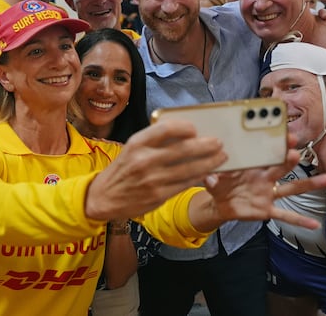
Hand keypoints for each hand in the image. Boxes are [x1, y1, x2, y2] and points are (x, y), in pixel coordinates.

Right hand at [85, 120, 227, 220]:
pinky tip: (207, 172)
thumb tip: (184, 134)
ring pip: (189, 169)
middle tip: (218, 142)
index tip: (195, 128)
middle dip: (206, 145)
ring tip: (221, 157)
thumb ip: (154, 141)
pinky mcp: (159, 195)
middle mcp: (144, 160)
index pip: (166, 128)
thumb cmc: (122, 169)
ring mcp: (152, 179)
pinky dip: (199, 177)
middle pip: (183, 149)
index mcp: (137, 143)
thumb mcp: (132, 148)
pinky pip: (185, 184)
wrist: (104, 197)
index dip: (185, 127)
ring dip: (209, 162)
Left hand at [198, 134, 325, 230]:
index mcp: (252, 166)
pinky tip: (314, 224)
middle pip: (280, 167)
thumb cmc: (219, 185)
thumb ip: (213, 178)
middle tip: (296, 152)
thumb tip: (210, 177)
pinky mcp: (266, 210)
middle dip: (289, 159)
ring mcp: (268, 194)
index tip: (286, 136)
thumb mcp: (213, 180)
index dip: (275, 145)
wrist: (219, 204)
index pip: (266, 153)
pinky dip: (298, 220)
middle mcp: (264, 178)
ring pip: (291, 188)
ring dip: (309, 184)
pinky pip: (284, 215)